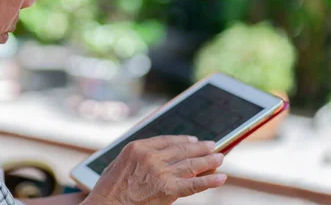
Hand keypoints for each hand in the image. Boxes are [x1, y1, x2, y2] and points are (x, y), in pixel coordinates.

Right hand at [83, 135, 225, 204]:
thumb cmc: (110, 188)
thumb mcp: (119, 162)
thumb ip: (139, 154)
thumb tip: (156, 152)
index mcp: (138, 147)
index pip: (167, 140)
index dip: (183, 140)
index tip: (193, 140)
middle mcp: (151, 156)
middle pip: (182, 150)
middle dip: (200, 148)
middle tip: (213, 145)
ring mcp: (161, 172)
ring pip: (190, 164)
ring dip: (208, 160)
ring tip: (220, 157)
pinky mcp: (168, 190)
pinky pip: (194, 184)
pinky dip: (209, 180)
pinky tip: (221, 177)